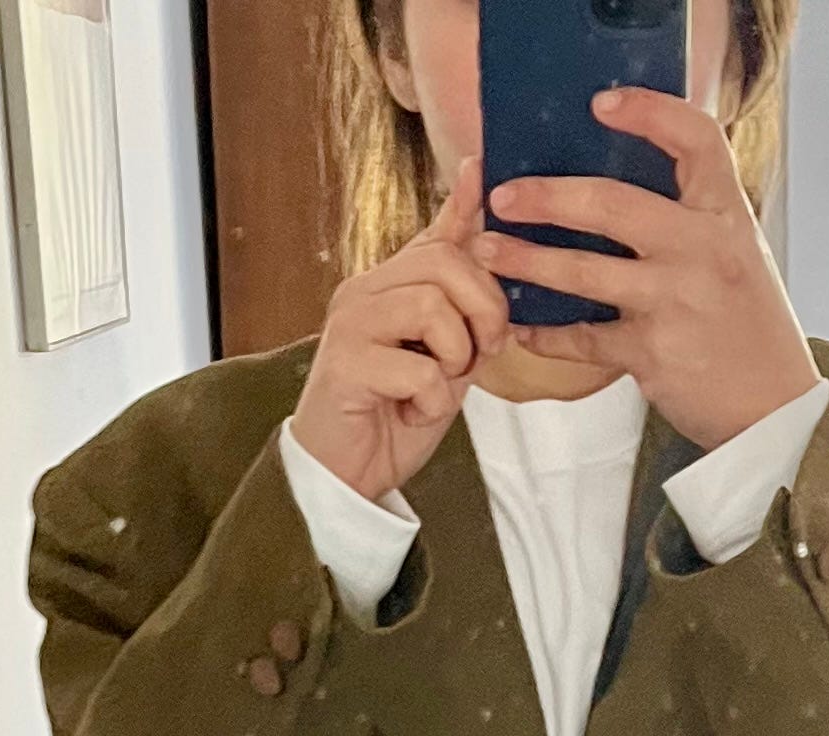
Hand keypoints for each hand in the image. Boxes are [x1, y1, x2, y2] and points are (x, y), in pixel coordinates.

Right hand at [289, 156, 509, 501]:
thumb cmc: (394, 416)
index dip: (464, 204)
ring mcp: (350, 324)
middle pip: (445, 264)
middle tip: (482, 355)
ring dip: (455, 356)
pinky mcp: (344, 364)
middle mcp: (364, 292)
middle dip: (483, 310)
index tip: (483, 167)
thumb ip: (462, 309)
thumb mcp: (443, 357)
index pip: (435, 235)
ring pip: (432, 307)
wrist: (347, 476)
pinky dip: (429, 401)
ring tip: (440, 386)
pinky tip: (412, 413)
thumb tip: (484, 251)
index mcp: (388, 286)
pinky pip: (417, 369)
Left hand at [477, 89, 820, 452]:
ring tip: (486, 251)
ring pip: (584, 272)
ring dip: (526, 260)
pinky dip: (546, 334)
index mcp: (727, 214)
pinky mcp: (651, 353)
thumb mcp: (736, 255)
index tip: (602, 103)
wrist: (772, 408)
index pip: (696, 139)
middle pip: (613, 204)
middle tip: (502, 195)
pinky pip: (583, 338)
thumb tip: (619, 191)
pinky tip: (521, 325)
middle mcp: (702, 249)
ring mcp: (674, 301)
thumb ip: (691, 221)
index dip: (649, 112)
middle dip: (548, 197)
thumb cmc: (747, 327)